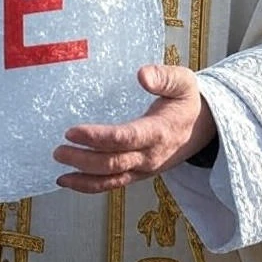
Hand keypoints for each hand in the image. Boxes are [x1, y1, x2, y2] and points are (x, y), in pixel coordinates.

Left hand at [53, 64, 216, 193]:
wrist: (203, 128)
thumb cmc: (188, 100)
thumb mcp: (184, 81)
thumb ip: (164, 76)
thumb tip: (142, 74)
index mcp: (160, 131)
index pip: (125, 138)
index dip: (98, 137)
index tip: (73, 131)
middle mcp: (151, 155)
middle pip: (113, 163)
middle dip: (84, 159)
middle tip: (58, 151)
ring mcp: (144, 168)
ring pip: (112, 179)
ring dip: (84, 177)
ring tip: (59, 170)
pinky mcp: (139, 173)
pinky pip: (114, 183)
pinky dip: (90, 186)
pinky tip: (69, 181)